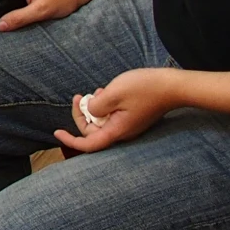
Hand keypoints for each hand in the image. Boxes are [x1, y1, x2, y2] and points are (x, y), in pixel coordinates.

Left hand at [55, 68, 182, 152]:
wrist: (173, 86)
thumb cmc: (144, 88)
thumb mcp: (114, 93)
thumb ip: (96, 105)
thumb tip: (90, 111)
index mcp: (117, 130)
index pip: (89, 144)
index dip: (70, 141)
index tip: (57, 132)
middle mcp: (123, 132)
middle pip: (93, 131)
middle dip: (81, 114)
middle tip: (79, 96)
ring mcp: (129, 125)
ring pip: (102, 122)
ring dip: (93, 108)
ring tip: (96, 91)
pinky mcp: (133, 117)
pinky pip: (112, 116)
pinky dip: (104, 105)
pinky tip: (106, 91)